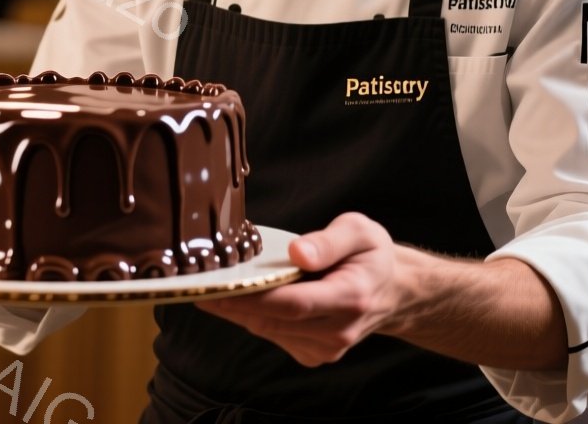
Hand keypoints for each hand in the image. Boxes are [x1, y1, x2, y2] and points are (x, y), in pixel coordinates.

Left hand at [196, 213, 403, 365]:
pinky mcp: (314, 354)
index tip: (214, 286)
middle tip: (195, 281)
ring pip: (267, 329)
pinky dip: (253, 315)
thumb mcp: (360, 232)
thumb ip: (329, 241)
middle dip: (230, 302)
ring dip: (237, 309)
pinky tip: (242, 296)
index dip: (250, 297)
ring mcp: (326, 348)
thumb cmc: (371, 255)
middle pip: (271, 320)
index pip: (292, 304)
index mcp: (350, 297)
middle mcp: (338, 330)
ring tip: (209, 284)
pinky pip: (272, 334)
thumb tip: (297, 252)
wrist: (392, 292)